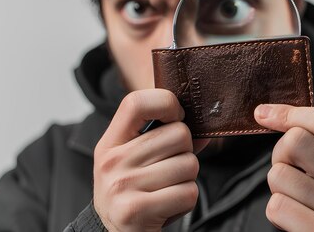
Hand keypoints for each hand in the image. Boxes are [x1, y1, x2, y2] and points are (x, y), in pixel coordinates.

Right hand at [93, 89, 208, 231]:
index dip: (166, 103)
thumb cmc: (133, 194)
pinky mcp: (136, 211)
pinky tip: (167, 206)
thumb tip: (203, 132)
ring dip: (187, 180)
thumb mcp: (136, 162)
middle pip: (179, 134)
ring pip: (189, 165)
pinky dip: (186, 201)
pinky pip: (188, 193)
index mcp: (110, 143)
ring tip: (166, 190)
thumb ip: (165, 140)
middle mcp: (112, 162)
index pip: (137, 102)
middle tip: (169, 170)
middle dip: (186, 153)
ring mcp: (122, 186)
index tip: (176, 118)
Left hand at [254, 104, 313, 231]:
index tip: (264, 114)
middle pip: (296, 141)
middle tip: (291, 170)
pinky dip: (277, 209)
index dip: (289, 113)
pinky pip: (277, 205)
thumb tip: (264, 112)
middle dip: (280, 153)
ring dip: (277, 185)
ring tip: (296, 196)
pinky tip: (295, 215)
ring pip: (279, 174)